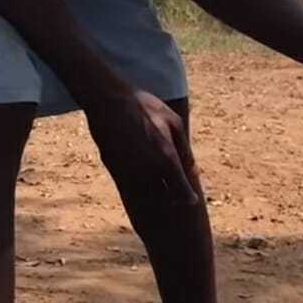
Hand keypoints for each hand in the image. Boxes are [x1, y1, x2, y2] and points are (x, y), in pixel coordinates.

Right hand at [84, 89, 198, 205]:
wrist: (109, 102)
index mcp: (167, 158)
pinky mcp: (114, 170)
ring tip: (157, 177)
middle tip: (176, 189)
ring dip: (154, 192)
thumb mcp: (174, 122)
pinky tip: (142, 172)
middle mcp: (149, 170)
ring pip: (146, 194)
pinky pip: (130, 187)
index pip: (181, 190)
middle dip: (172, 196)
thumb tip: (193, 170)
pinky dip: (138, 186)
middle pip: (164, 195)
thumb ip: (184, 149)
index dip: (187, 198)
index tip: (191, 200)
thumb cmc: (145, 108)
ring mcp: (129, 172)